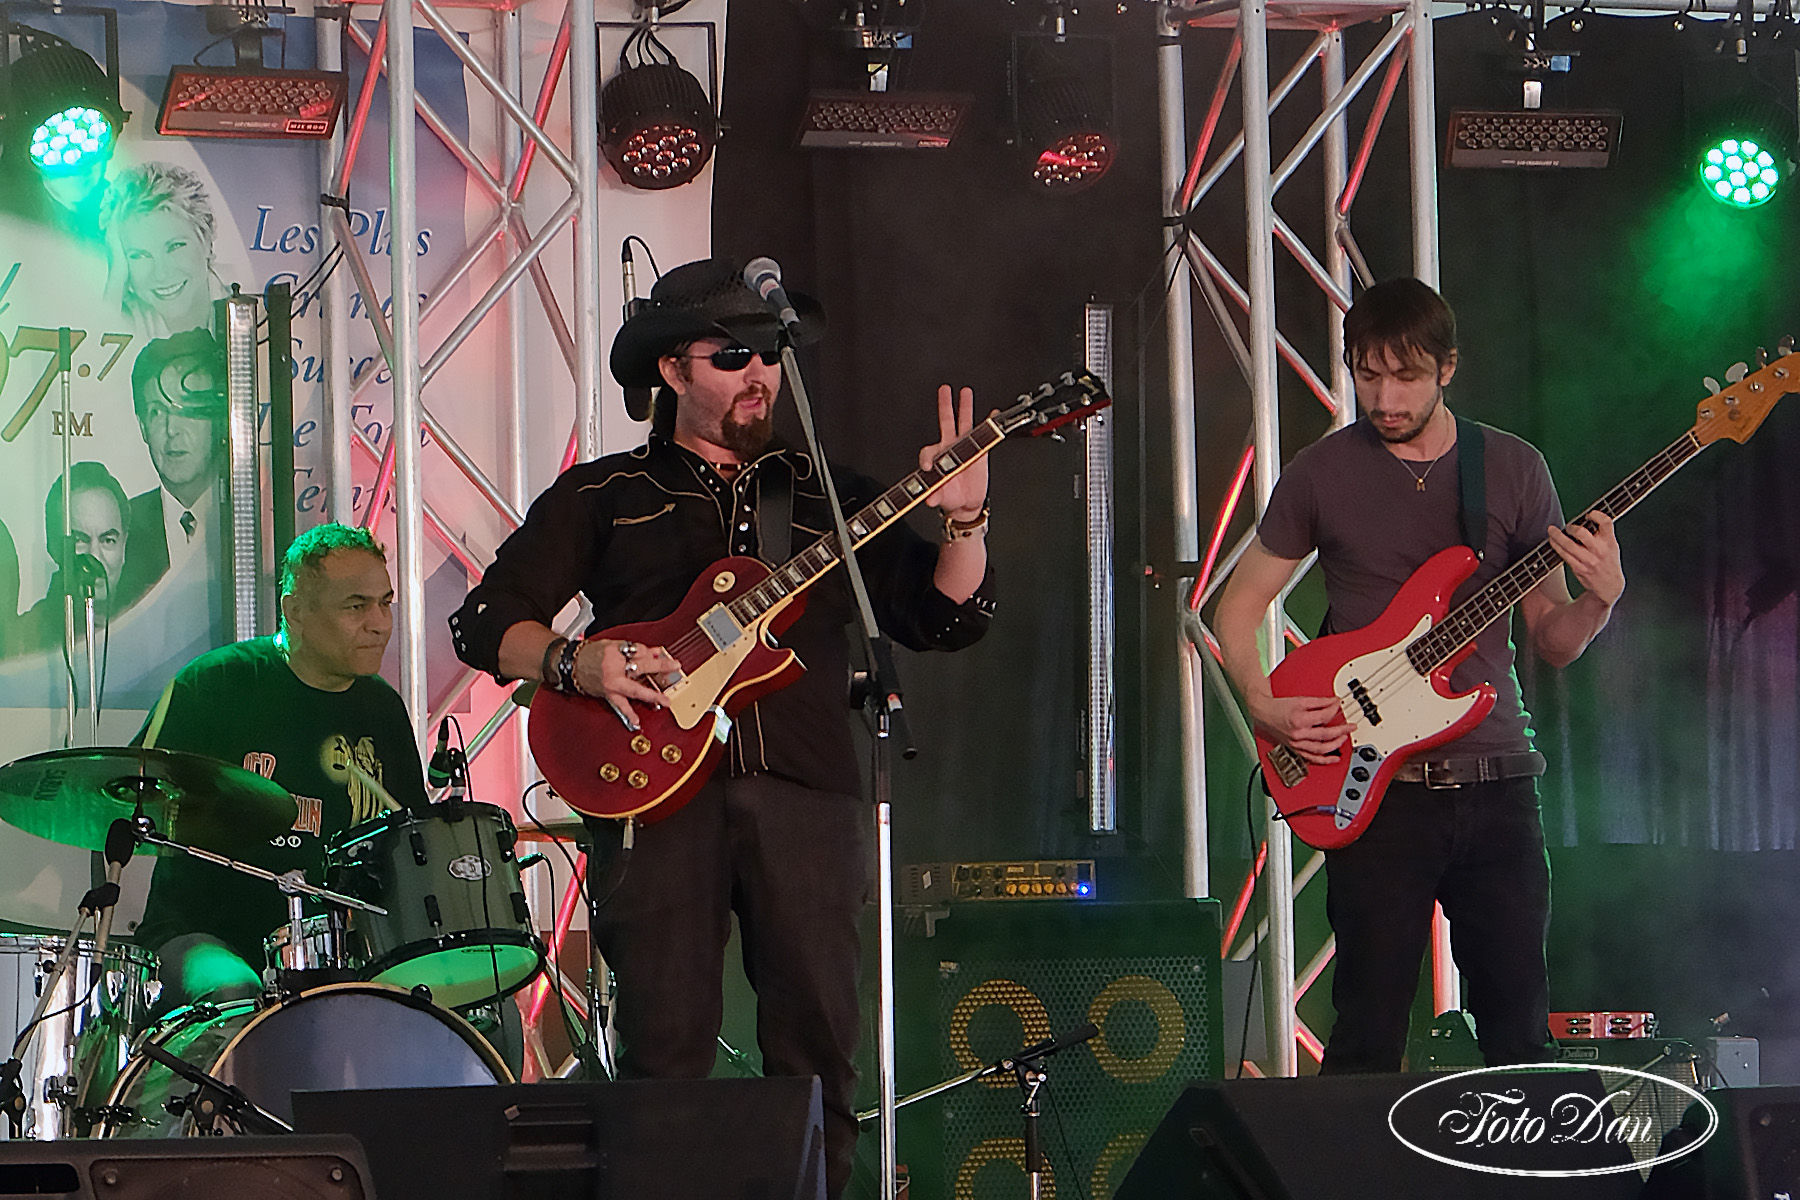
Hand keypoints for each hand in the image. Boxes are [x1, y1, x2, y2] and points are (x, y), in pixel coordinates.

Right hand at [574, 638, 681, 731]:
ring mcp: (611, 684)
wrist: (570, 665)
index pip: (639, 652)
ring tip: (664, 701)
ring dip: (650, 695)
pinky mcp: (607, 694)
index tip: (665, 655)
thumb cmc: (590, 654)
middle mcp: (614, 669)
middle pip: (641, 667)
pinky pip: (620, 705)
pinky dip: (629, 714)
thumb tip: (655, 652)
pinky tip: (637, 722)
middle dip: (659, 667)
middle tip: (674, 667)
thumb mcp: (613, 646)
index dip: (654, 654)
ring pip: (634, 689)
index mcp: (615, 653)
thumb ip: (635, 650)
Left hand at [920, 384, 987, 519]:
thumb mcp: (940, 498)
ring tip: (966, 392)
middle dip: (944, 406)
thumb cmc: (950, 498)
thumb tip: (930, 499)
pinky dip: (990, 424)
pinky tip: (994, 413)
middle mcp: (950, 449)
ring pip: (965, 423)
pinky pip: (986, 435)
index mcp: (937, 459)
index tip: (927, 466)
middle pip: (946, 423)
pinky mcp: (980, 453)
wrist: (966, 503)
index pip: (929, 451)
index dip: (927, 457)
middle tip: (943, 391)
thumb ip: (935, 496)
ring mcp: (965, 448)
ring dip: (965, 407)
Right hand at [1248, 691, 1349, 764]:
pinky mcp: (1296, 749)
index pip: (1324, 717)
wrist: (1264, 713)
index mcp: (1299, 720)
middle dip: (1341, 730)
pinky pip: (1312, 758)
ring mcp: (1297, 744)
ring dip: (1336, 744)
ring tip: (1344, 738)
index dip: (1335, 710)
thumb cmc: (1279, 707)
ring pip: (1321, 749)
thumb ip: (1319, 702)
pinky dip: (1324, 760)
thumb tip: (1335, 702)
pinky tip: (1334, 758)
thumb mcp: (1300, 700)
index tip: (1339, 705)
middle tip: (1351, 726)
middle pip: (1326, 735)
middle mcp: (1298, 734)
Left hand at [1545, 511, 1624, 605]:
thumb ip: (1602, 534)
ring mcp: (1588, 560)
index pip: (1605, 523)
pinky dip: (1556, 546)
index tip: (1589, 514)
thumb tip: (1584, 521)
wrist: (1610, 586)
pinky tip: (1553, 541)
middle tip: (1568, 527)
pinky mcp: (1579, 568)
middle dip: (1572, 527)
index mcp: (1610, 542)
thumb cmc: (1609, 562)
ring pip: (1568, 545)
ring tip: (1551, 530)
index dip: (1596, 515)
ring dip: (1557, 536)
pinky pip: (1564, 555)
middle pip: (1581, 533)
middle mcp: (1599, 550)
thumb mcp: (1612, 546)